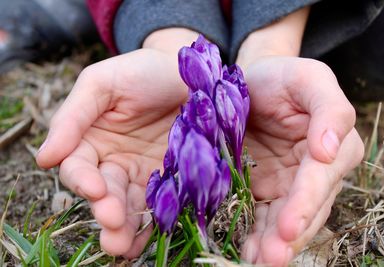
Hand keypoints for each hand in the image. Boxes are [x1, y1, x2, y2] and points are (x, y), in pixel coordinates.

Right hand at [36, 48, 186, 256]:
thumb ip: (72, 116)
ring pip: (127, 204)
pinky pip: (157, 202)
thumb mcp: (102, 83)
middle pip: (102, 193)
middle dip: (105, 211)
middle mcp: (113, 160)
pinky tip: (147, 237)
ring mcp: (141, 171)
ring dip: (125, 226)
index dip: (82, 180)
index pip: (78, 167)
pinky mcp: (168, 177)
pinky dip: (150, 222)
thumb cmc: (142, 71)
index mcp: (89, 139)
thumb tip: (44, 157)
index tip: (94, 188)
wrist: (189, 72)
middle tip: (112, 226)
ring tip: (124, 246)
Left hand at [241, 57, 363, 265]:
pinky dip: (254, 235)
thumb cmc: (281, 76)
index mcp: (333, 148)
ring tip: (254, 261)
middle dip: (289, 237)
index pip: (320, 181)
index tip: (287, 228)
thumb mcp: (308, 78)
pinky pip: (261, 217)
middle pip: (306, 210)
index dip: (305, 204)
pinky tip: (244, 250)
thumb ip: (329, 109)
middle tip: (268, 259)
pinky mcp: (264, 190)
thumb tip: (330, 150)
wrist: (250, 82)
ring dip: (271, 244)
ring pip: (284, 221)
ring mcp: (288, 185)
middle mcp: (314, 173)